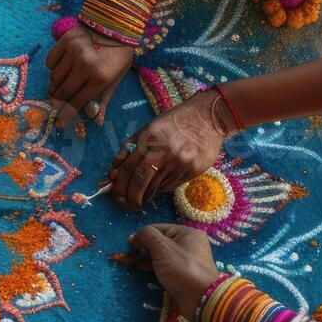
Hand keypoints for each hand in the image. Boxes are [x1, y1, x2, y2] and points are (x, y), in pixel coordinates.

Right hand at [45, 25, 134, 128]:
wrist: (115, 23)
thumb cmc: (118, 54)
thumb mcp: (116, 78)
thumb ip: (104, 99)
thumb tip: (96, 122)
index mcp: (100, 77)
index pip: (78, 101)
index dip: (67, 114)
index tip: (60, 121)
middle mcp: (85, 65)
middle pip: (63, 91)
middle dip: (57, 102)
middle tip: (54, 106)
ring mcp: (73, 52)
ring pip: (54, 77)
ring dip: (55, 85)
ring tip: (58, 87)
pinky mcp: (64, 41)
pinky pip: (50, 62)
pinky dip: (53, 68)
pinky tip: (61, 68)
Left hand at [107, 89, 233, 207]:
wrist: (208, 117)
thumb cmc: (174, 122)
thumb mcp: (148, 129)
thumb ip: (130, 148)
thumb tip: (113, 172)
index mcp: (149, 139)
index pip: (128, 168)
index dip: (119, 185)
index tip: (114, 195)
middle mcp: (164, 151)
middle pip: (140, 182)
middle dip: (130, 197)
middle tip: (125, 205)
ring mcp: (179, 162)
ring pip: (155, 187)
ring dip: (144, 195)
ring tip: (138, 199)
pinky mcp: (193, 170)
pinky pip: (171, 185)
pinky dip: (160, 188)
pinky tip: (158, 185)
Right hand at [126, 223, 218, 318]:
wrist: (201, 297)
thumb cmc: (182, 268)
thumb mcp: (162, 247)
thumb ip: (147, 236)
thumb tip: (134, 237)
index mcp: (187, 232)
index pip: (159, 228)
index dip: (143, 235)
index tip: (129, 246)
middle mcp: (189, 244)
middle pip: (160, 241)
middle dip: (144, 248)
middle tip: (130, 256)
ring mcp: (187, 259)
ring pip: (162, 254)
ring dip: (146, 258)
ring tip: (133, 264)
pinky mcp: (183, 273)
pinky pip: (166, 266)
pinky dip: (154, 267)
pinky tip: (142, 270)